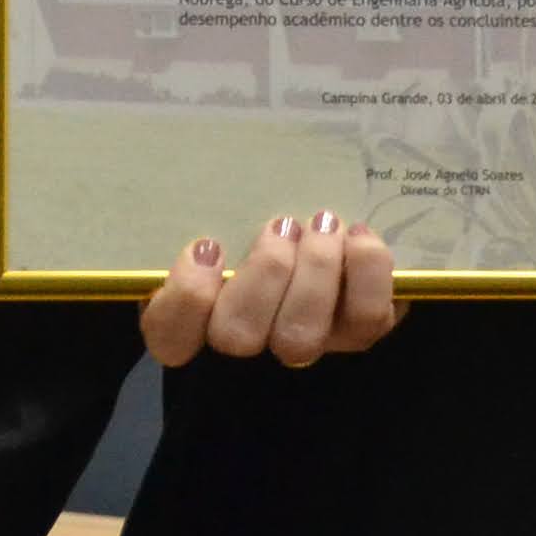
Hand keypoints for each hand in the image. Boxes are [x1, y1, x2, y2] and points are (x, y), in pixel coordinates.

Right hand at [142, 211, 402, 369]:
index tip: (208, 246)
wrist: (326, 226)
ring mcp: (303, 342)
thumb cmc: (260, 216)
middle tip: (282, 225)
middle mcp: (246, 339)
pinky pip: (366, 320)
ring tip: (323, 224)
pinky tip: (357, 235)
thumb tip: (203, 194)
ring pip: (300, 337)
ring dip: (314, 272)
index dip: (186, 298)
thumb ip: (212, 214)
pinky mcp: (356, 332)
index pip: (169, 337)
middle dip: (264, 274)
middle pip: (238, 336)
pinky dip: (364, 273)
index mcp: (196, 313)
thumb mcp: (227, 212)